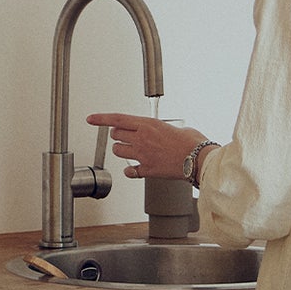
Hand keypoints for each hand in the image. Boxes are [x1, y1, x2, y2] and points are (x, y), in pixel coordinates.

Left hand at [86, 112, 210, 180]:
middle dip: (118, 135)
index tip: (90, 118)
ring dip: (122, 150)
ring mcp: (143, 155)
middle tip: (126, 136)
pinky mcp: (148, 170)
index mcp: (148, 124)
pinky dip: (130, 170)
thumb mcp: (175, 127)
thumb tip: (161, 132)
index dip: (101, 118)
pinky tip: (134, 169)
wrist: (200, 160)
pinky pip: (130, 170)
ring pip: (118, 151)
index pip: (117, 119)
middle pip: (115, 135)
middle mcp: (142, 139)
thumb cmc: (192, 142)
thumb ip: (161, 128)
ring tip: (132, 150)